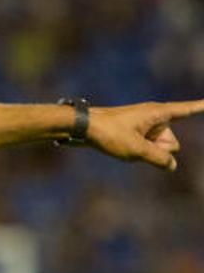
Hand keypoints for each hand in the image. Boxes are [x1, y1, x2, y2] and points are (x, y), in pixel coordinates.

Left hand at [87, 100, 203, 170]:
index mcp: (157, 113)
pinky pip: (147, 149)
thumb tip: (171, 165)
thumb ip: (159, 159)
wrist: (81, 126)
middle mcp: (154, 117)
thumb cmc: (108, 133)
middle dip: (159, 150)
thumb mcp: (136, 149)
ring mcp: (145, 126)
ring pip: (159, 149)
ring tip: (124, 143)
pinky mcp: (136, 133)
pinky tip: (122, 146)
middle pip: (172, 144)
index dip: (201, 106)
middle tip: (133, 142)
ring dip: (146, 152)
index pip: (186, 110)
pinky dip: (139, 152)